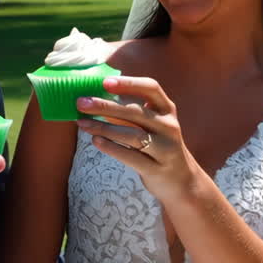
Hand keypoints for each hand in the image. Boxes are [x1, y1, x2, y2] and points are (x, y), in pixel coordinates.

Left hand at [75, 76, 204, 204]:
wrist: (181, 180)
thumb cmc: (158, 145)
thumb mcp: (152, 124)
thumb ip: (131, 110)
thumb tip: (95, 95)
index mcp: (166, 109)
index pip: (150, 88)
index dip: (128, 83)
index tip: (104, 82)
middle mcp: (169, 126)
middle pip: (135, 112)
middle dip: (105, 106)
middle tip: (81, 103)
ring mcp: (165, 148)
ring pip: (131, 135)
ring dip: (103, 128)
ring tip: (82, 123)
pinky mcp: (156, 169)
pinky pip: (130, 156)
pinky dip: (110, 147)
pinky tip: (95, 141)